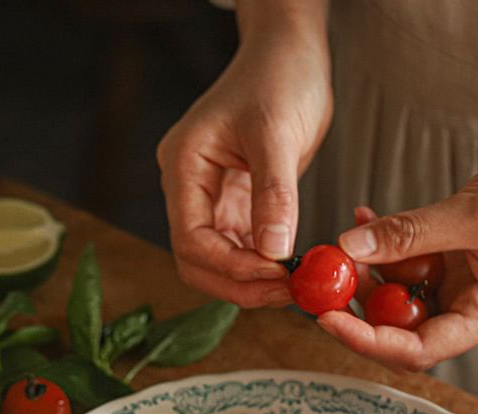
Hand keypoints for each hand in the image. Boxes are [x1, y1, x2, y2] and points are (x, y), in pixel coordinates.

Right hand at [157, 18, 331, 307]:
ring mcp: (210, 200)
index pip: (190, 238)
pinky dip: (262, 266)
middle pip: (197, 260)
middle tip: (285, 294)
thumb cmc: (279, 78)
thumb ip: (273, 196)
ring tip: (293, 286)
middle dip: (238, 283)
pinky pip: (240, 249)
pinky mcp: (234, 206)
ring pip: (217, 262)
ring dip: (251, 281)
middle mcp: (189, 189)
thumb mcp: (277, 134)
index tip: (275, 276)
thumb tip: (274, 254)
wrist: (289, 56)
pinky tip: (289, 271)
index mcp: (184, 166)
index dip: (230, 265)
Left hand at [320, 127, 477, 370]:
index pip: (417, 350)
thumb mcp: (473, 214)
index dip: (367, 340)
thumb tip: (350, 247)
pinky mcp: (459, 260)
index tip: (327, 319)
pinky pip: (413, 262)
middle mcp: (474, 308)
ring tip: (347, 239)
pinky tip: (367, 218)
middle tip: (327, 280)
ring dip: (370, 270)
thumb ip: (408, 233)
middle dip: (362, 304)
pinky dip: (389, 244)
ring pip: (403, 293)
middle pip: (403, 327)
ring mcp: (466, 284)